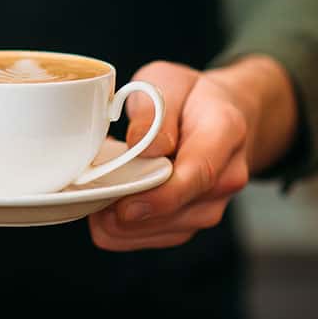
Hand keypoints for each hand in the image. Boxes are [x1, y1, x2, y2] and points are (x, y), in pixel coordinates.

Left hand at [88, 57, 294, 251]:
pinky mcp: (192, 220)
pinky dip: (126, 231)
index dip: (161, 196)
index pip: (199, 172)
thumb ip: (154, 110)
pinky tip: (103, 210)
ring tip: (94, 198)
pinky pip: (157, 238)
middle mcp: (228, 175)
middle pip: (180, 210)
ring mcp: (213, 203)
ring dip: (124, 224)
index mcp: (225, 131)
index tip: (124, 206)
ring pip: (165, 231)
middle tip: (90, 197)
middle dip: (130, 213)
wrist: (220, 114)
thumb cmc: (189, 97)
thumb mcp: (166, 80)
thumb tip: (141, 145)